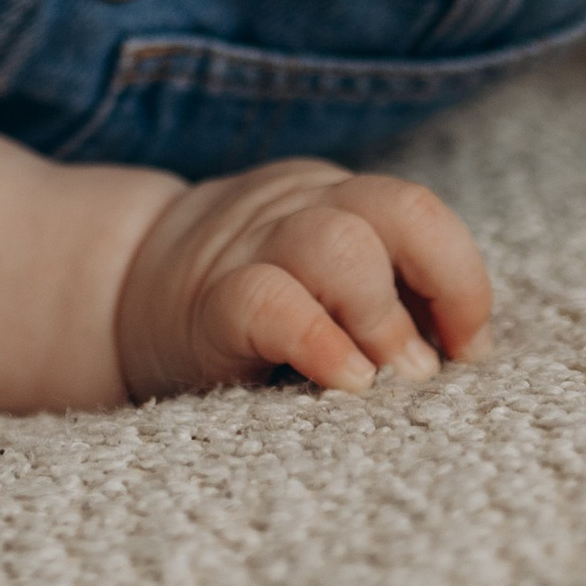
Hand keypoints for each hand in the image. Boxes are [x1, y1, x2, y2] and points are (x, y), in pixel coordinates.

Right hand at [115, 157, 492, 399]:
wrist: (117, 291)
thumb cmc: (251, 311)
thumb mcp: (321, 285)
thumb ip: (385, 296)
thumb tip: (468, 354)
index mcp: (337, 203)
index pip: (420, 213)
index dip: (461, 279)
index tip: (467, 350)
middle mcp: (300, 212)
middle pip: (395, 211)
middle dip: (438, 287)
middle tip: (430, 369)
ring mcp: (251, 250)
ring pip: (338, 244)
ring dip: (382, 319)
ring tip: (387, 381)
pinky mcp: (210, 303)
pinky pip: (271, 302)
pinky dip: (321, 340)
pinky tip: (345, 382)